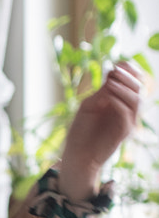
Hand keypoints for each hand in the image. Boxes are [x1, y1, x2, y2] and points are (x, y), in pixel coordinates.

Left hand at [59, 61, 141, 199]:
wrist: (77, 154)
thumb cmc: (81, 130)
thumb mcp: (89, 105)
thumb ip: (102, 91)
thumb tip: (113, 74)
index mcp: (120, 101)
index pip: (133, 81)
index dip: (129, 70)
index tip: (117, 63)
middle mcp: (127, 110)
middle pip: (139, 88)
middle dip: (128, 76)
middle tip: (114, 70)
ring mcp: (128, 121)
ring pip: (137, 100)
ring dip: (124, 87)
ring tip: (111, 81)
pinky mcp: (124, 132)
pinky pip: (127, 113)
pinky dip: (119, 101)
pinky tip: (108, 95)